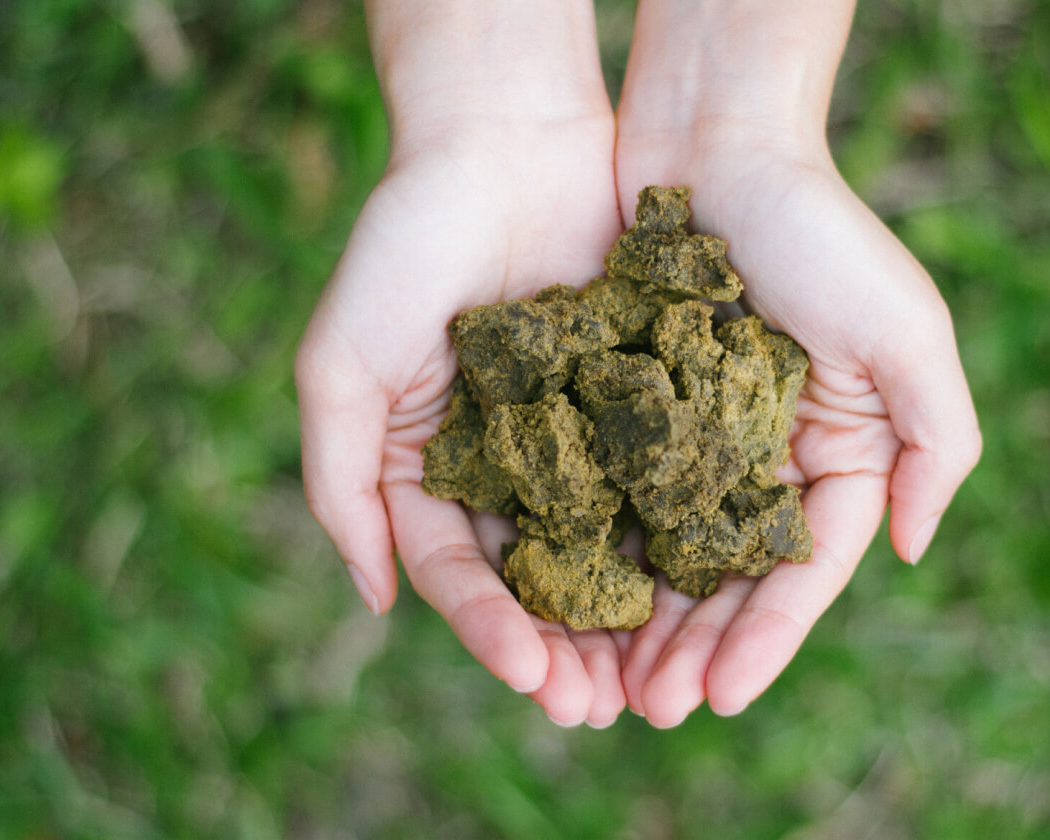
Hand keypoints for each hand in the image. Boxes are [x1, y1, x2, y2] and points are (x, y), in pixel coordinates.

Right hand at [296, 109, 632, 724]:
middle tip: (603, 708)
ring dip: (631, 618)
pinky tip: (708, 583)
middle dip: (568, 648)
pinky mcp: (642, 396)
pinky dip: (681, 533)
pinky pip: (664, 476)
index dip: (494, 632)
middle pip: (541, 578)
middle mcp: (509, 462)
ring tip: (659, 677)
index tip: (534, 677)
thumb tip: (376, 599)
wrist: (504, 136)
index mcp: (433, 468)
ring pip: (611, 544)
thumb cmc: (405, 244)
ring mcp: (578, 432)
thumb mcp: (342, 367)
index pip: (464, 573)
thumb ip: (341, 484)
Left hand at [613, 131, 981, 725]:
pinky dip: (590, 550)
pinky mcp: (626, 409)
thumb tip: (915, 551)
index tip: (722, 696)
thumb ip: (936, 442)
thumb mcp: (906, 329)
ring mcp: (690, 439)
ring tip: (602, 686)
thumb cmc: (818, 228)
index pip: (802, 570)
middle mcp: (762, 458)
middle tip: (648, 711)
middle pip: (726, 579)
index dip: (766, 639)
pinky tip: (561, 601)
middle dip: (692, 649)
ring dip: (636, 623)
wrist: (712, 139)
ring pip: (661, 553)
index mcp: (835, 453)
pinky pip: (605, 494)